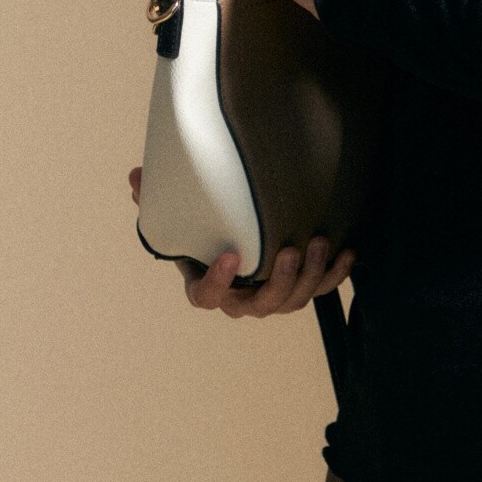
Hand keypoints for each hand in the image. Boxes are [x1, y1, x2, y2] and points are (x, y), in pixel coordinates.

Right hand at [127, 166, 354, 314]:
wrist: (241, 236)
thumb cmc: (208, 228)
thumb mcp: (182, 214)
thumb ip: (157, 198)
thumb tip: (135, 177)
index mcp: (209, 286)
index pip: (206, 297)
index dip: (217, 282)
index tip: (231, 256)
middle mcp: (243, 299)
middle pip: (261, 305)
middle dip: (279, 281)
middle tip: (289, 249)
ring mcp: (274, 297)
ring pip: (293, 300)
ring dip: (309, 275)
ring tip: (317, 242)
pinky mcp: (301, 286)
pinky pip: (321, 288)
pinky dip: (334, 274)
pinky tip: (346, 251)